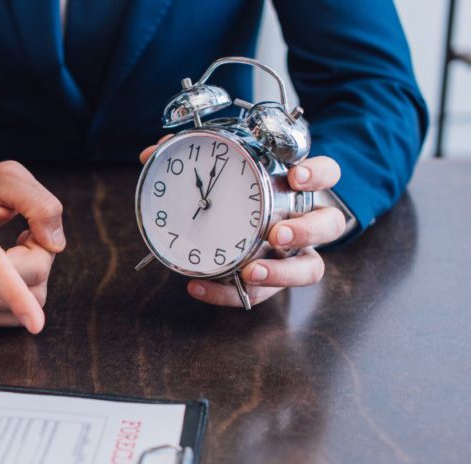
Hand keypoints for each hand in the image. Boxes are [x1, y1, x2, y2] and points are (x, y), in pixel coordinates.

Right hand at [0, 161, 65, 332]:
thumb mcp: (6, 177)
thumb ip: (39, 203)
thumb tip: (55, 244)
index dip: (18, 297)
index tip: (36, 324)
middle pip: (33, 282)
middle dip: (41, 255)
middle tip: (25, 234)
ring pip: (31, 301)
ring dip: (32, 274)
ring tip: (10, 250)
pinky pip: (17, 315)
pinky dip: (21, 293)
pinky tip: (4, 270)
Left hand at [140, 139, 345, 307]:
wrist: (250, 224)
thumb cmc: (241, 194)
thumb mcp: (224, 172)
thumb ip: (191, 158)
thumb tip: (151, 152)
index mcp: (297, 188)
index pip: (326, 175)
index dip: (317, 175)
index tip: (297, 177)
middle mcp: (306, 221)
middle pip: (328, 225)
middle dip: (306, 230)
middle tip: (279, 234)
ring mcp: (295, 255)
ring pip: (309, 269)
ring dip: (282, 273)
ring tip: (252, 272)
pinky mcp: (272, 281)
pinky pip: (259, 295)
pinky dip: (227, 294)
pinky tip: (199, 286)